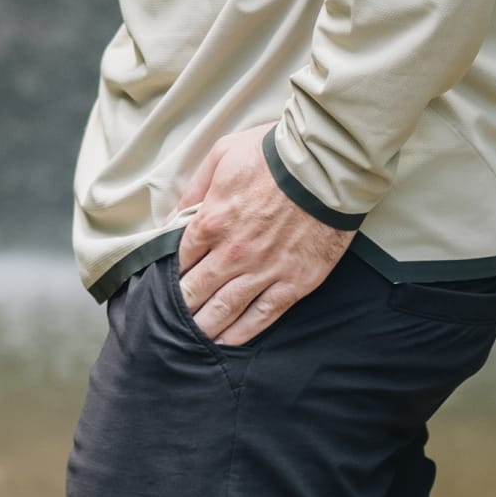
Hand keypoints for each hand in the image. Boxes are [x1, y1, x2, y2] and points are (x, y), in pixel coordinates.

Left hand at [175, 125, 352, 345]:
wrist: (326, 166)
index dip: (172, 274)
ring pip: (225, 309)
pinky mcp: (293, 283)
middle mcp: (232, 253)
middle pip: (195, 291)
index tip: (168, 283)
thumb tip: (174, 217)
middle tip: (172, 319)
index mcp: (211, 222)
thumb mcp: (222, 155)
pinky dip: (242, 332)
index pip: (180, 260)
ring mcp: (263, 271)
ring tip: (193, 338)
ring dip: (205, 326)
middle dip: (181, 307)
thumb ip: (195, 188)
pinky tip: (228, 342)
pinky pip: (263, 315)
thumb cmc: (275, 154)